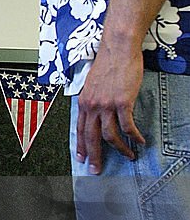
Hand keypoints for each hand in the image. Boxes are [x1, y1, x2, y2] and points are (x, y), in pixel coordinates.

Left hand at [76, 44, 145, 174]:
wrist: (117, 49)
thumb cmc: (108, 64)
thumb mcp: (92, 84)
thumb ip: (92, 99)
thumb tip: (95, 112)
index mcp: (84, 102)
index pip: (79, 129)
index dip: (80, 146)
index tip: (82, 159)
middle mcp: (92, 106)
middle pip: (91, 137)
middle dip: (94, 156)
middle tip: (97, 170)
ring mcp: (106, 105)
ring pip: (109, 135)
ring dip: (120, 149)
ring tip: (129, 155)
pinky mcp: (122, 102)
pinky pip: (127, 126)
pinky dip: (134, 136)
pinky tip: (139, 141)